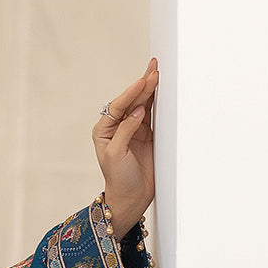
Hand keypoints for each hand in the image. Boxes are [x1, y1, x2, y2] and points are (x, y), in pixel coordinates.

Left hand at [92, 59, 158, 237]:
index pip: (118, 106)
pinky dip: (159, 102)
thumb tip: (138, 110)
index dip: (131, 93)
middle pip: (131, 101)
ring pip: (144, 104)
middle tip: (154, 69)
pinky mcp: (148, 135)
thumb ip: (126, 130)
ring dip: (151, 89)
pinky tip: (163, 89)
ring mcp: (134, 129)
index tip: (143, 81)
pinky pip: (154, 114)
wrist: (132, 197)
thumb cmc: (118, 179)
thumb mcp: (117, 154)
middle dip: (142, 85)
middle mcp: (118, 127)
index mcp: (104, 130)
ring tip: (158, 72)